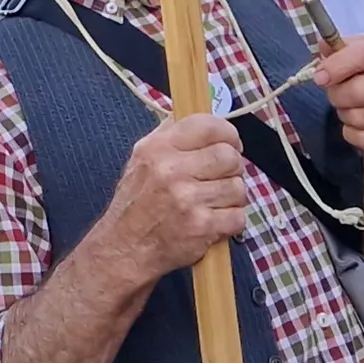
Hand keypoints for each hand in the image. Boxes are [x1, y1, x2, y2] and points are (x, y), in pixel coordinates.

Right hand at [101, 113, 249, 281]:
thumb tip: (198, 114)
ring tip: (216, 201)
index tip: (231, 143)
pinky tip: (215, 220)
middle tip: (224, 175)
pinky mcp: (201, 227)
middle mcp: (171, 171)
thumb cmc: (136, 203)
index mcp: (158, 149)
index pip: (208, 126)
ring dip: (232, 196)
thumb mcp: (141, 158)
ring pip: (238, 187)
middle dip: (233, 167)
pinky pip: (238, 216)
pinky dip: (231, 220)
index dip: (227, 133)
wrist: (125, 248)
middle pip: (229, 156)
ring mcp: (188, 200)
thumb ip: (169, 134)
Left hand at [316, 33, 363, 153]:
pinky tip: (360, 126)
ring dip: (346, 115)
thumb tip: (323, 47)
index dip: (338, 65)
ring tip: (353, 109)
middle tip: (338, 95)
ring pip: (358, 117)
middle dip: (337, 95)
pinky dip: (353, 134)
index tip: (320, 77)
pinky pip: (363, 138)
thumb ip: (348, 48)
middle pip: (358, 91)